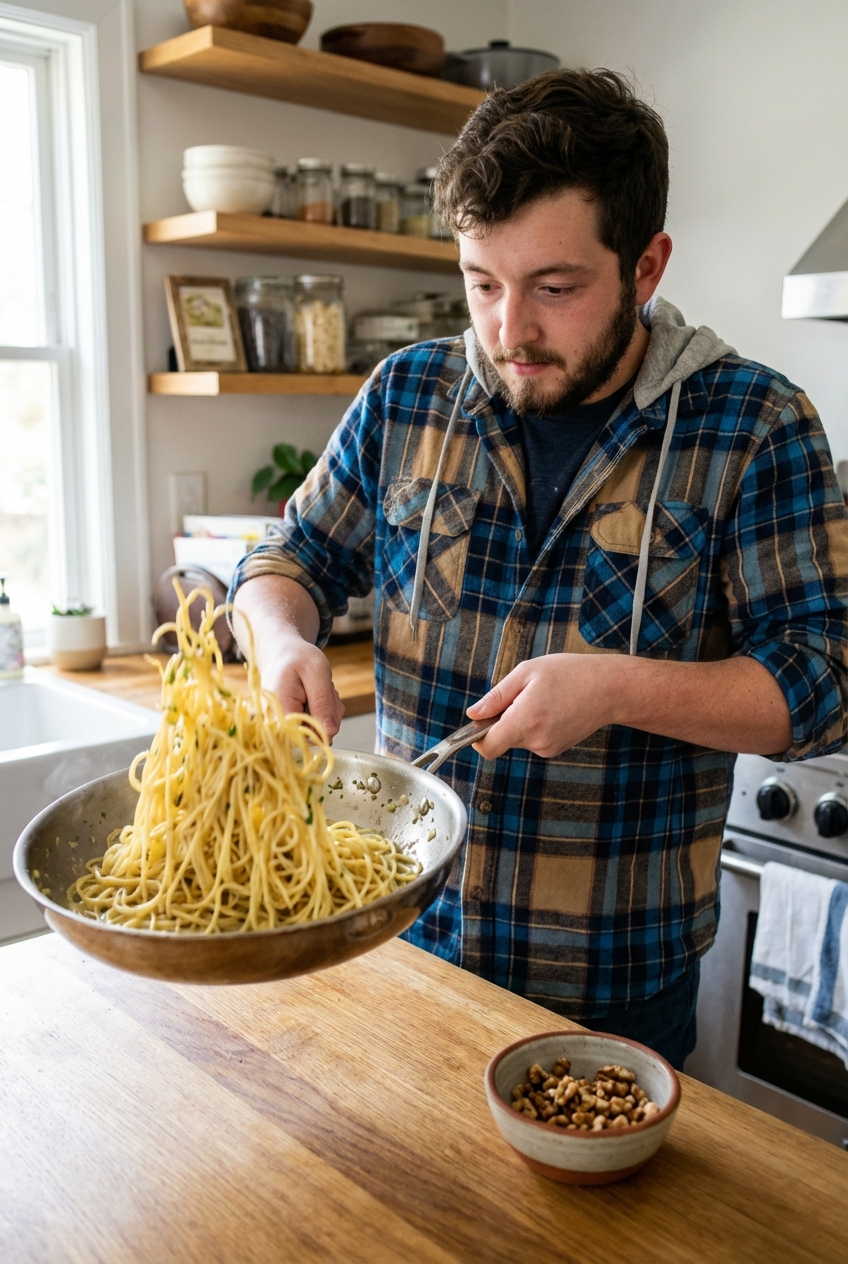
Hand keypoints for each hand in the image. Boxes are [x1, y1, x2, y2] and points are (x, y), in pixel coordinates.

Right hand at [258, 632, 344, 739]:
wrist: (281, 652)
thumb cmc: (297, 658)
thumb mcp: (316, 673)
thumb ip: (323, 703)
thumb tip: (329, 733)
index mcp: (279, 708)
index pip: (302, 736)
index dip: (321, 727)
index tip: (327, 701)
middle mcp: (277, 721)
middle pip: (312, 735)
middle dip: (329, 714)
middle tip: (325, 689)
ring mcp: (284, 724)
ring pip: (318, 731)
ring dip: (328, 711)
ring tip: (320, 688)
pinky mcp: (292, 724)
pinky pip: (315, 726)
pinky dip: (324, 712)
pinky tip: (317, 695)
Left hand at [465, 652, 793, 759]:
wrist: (611, 688)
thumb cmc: (570, 674)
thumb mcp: (527, 673)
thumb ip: (496, 697)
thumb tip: (472, 715)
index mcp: (525, 721)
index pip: (487, 747)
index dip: (475, 738)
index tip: (478, 723)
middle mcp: (536, 741)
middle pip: (502, 740)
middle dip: (503, 720)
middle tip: (521, 695)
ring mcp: (548, 748)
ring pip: (518, 739)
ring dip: (521, 721)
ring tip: (542, 697)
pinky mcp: (557, 748)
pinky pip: (534, 739)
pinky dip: (535, 725)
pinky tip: (553, 707)